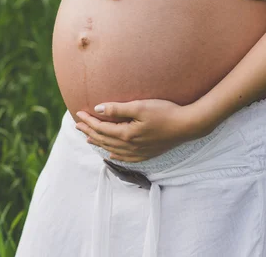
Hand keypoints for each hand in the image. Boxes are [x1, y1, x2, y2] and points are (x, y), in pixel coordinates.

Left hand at [74, 99, 210, 161]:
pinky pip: (126, 158)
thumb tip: (97, 109)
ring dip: (99, 142)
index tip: (78, 113)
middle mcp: (130, 146)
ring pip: (112, 148)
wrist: (188, 125)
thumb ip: (117, 109)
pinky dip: (115, 155)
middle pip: (104, 139)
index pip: (101, 128)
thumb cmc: (165, 112)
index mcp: (126, 134)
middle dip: (89, 131)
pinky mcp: (147, 154)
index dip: (88, 120)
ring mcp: (139, 152)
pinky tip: (111, 154)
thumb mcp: (139, 106)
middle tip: (77, 124)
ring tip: (88, 138)